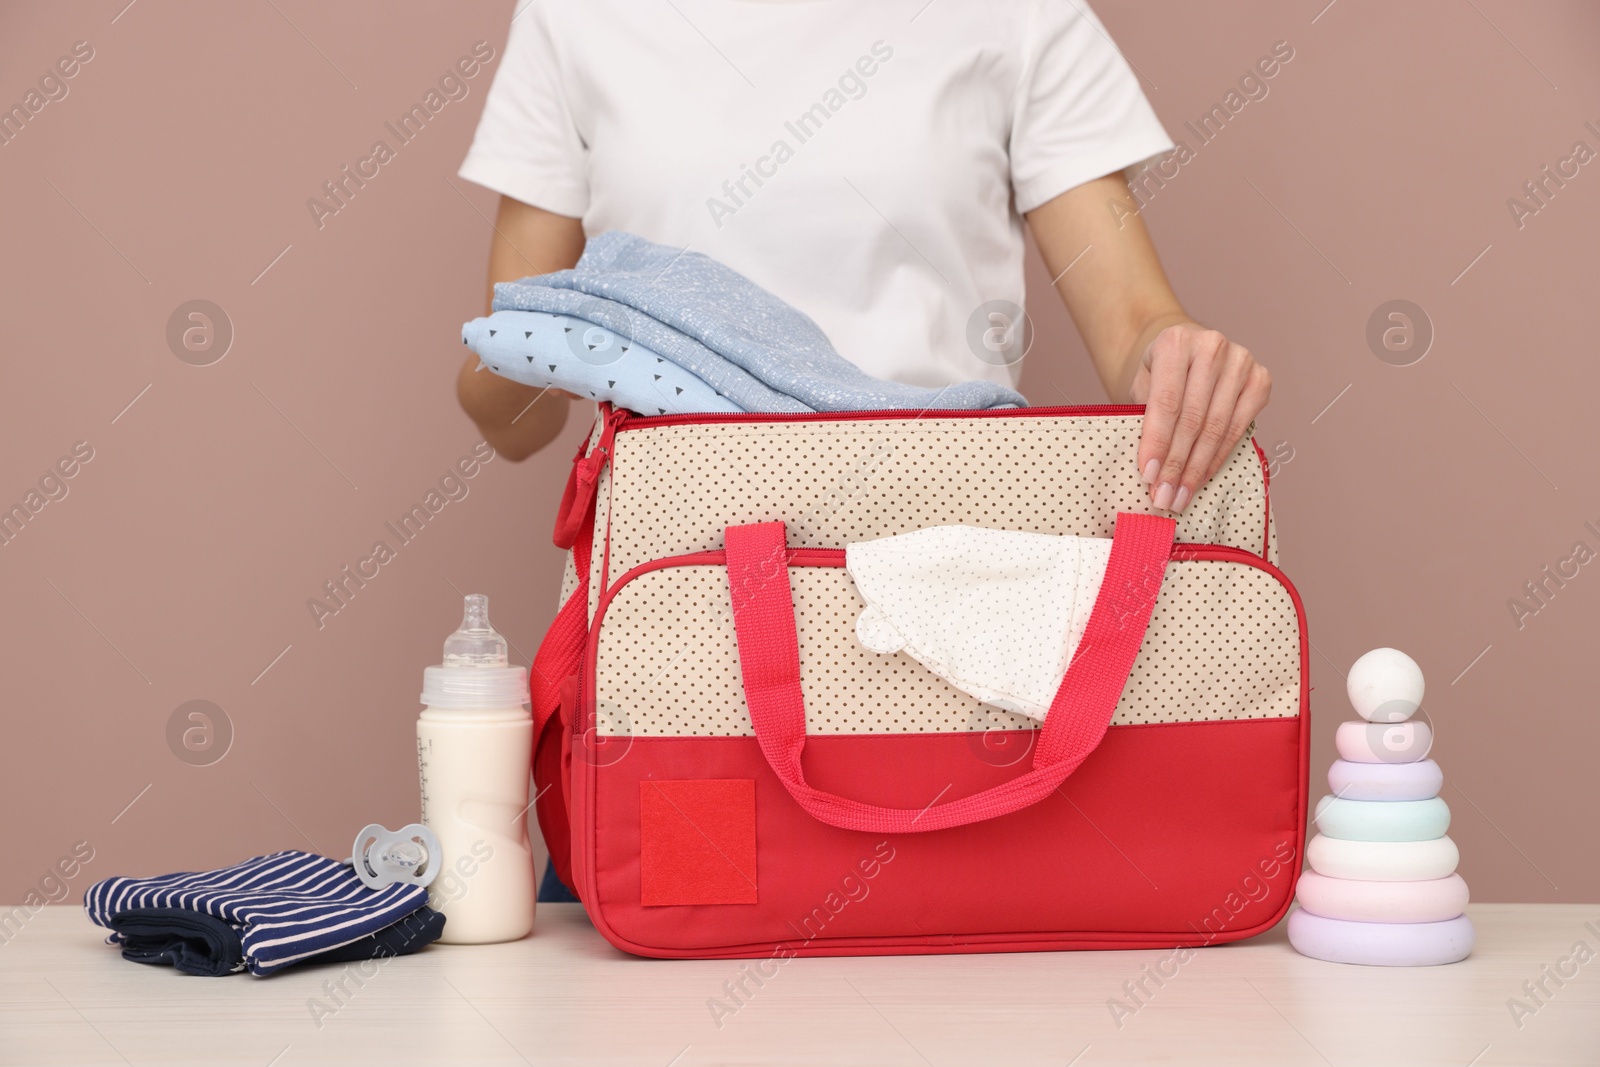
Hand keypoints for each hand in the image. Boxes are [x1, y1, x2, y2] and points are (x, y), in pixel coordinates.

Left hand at [1128, 322, 1270, 513]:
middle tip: (1164, 497)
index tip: (1148, 476)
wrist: (1186, 347)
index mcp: (1176, 342)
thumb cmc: (1159, 372)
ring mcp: (1241, 361)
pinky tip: (1201, 477)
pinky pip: (1238, 428)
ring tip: (1180, 496)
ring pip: (1217, 428)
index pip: (1166, 402)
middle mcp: (1212, 346)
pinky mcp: (1260, 379)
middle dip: (1177, 464)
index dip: (1158, 442)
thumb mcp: (1141, 383)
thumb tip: (1151, 468)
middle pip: (1193, 419)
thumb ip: (1143, 415)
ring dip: (1197, 468)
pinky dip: (1218, 457)